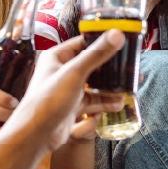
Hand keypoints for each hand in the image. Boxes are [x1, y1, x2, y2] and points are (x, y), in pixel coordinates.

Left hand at [2, 33, 126, 152]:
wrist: (36, 134)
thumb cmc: (47, 101)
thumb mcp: (75, 73)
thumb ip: (96, 54)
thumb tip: (116, 34)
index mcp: (56, 57)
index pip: (83, 43)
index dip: (102, 42)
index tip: (123, 42)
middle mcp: (61, 71)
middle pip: (92, 64)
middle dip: (111, 68)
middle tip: (131, 68)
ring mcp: (67, 89)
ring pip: (94, 84)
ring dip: (111, 86)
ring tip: (129, 87)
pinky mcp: (72, 105)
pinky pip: (92, 100)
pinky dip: (105, 102)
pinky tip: (118, 104)